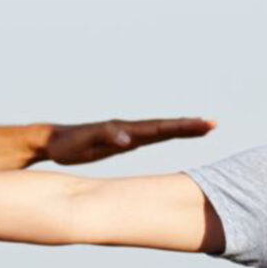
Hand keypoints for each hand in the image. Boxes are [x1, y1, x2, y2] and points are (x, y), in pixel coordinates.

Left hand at [41, 116, 213, 165]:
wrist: (52, 141)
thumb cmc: (66, 143)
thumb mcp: (83, 142)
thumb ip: (105, 137)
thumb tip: (126, 138)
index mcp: (124, 129)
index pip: (159, 127)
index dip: (181, 127)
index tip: (203, 125)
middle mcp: (129, 129)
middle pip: (165, 126)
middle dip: (189, 126)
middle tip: (213, 124)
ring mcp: (127, 134)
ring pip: (161, 130)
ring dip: (182, 129)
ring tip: (205, 128)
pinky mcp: (123, 141)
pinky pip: (151, 137)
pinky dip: (168, 135)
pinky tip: (176, 135)